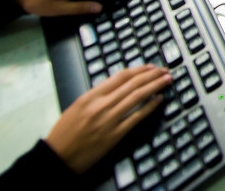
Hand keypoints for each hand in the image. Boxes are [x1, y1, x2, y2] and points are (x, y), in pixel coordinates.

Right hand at [44, 65, 171, 172]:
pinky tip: (159, 100)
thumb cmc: (64, 134)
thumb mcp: (77, 107)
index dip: (139, 69)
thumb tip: (117, 87)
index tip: (150, 67)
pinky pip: (136, 117)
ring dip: (155, 86)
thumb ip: (96, 96)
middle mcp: (101, 105)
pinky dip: (150, 106)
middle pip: (132, 84)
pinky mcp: (115, 135)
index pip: (120, 76)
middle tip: (164, 70)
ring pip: (137, 96)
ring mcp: (109, 119)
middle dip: (152, 75)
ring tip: (166, 80)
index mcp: (90, 96)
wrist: (57, 156)